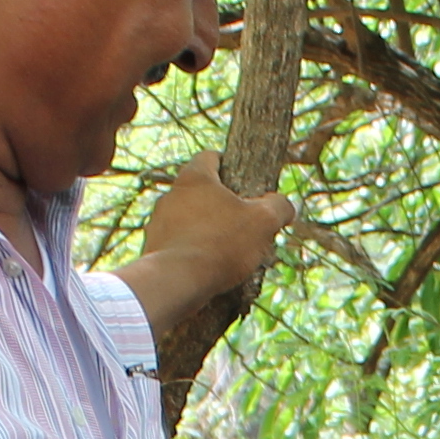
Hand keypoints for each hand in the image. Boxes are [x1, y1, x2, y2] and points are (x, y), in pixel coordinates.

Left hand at [135, 151, 294, 319]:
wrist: (176, 282)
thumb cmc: (221, 244)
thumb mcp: (263, 222)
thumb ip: (279, 207)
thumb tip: (287, 205)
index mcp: (194, 177)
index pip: (211, 157)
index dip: (229, 164)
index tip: (243, 180)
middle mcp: (170, 194)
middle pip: (200, 192)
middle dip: (221, 205)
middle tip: (243, 224)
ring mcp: (157, 222)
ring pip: (188, 220)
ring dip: (206, 230)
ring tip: (227, 253)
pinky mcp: (152, 249)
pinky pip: (178, 245)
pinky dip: (192, 252)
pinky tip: (208, 270)